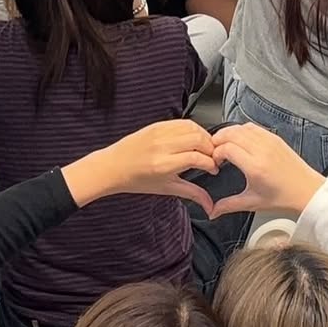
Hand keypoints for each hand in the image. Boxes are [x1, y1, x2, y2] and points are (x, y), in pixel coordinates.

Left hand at [63, 120, 218, 216]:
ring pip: (194, 128)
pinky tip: (195, 138)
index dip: (211, 163)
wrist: (113, 167)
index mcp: (163, 165)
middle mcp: (162, 146)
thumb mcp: (166, 189)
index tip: (214, 169)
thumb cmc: (136, 180)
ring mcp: (159, 133)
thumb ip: (192, 193)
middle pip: (199, 139)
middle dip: (211, 149)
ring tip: (206, 148)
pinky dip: (194, 128)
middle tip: (213, 158)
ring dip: (205, 137)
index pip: (197, 158)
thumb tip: (209, 204)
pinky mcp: (158, 124)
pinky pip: (184, 122)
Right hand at [209, 123, 324, 218]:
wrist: (306, 190)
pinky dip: (242, 130)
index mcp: (255, 166)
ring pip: (242, 127)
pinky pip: (254, 127)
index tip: (215, 162)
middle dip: (218, 140)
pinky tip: (239, 140)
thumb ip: (229, 205)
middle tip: (213, 151)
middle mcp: (262, 150)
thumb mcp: (252, 203)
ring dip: (229, 133)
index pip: (227, 148)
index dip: (215, 153)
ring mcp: (270, 141)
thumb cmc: (283, 197)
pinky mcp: (275, 138)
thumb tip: (212, 211)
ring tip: (224, 145)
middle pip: (232, 133)